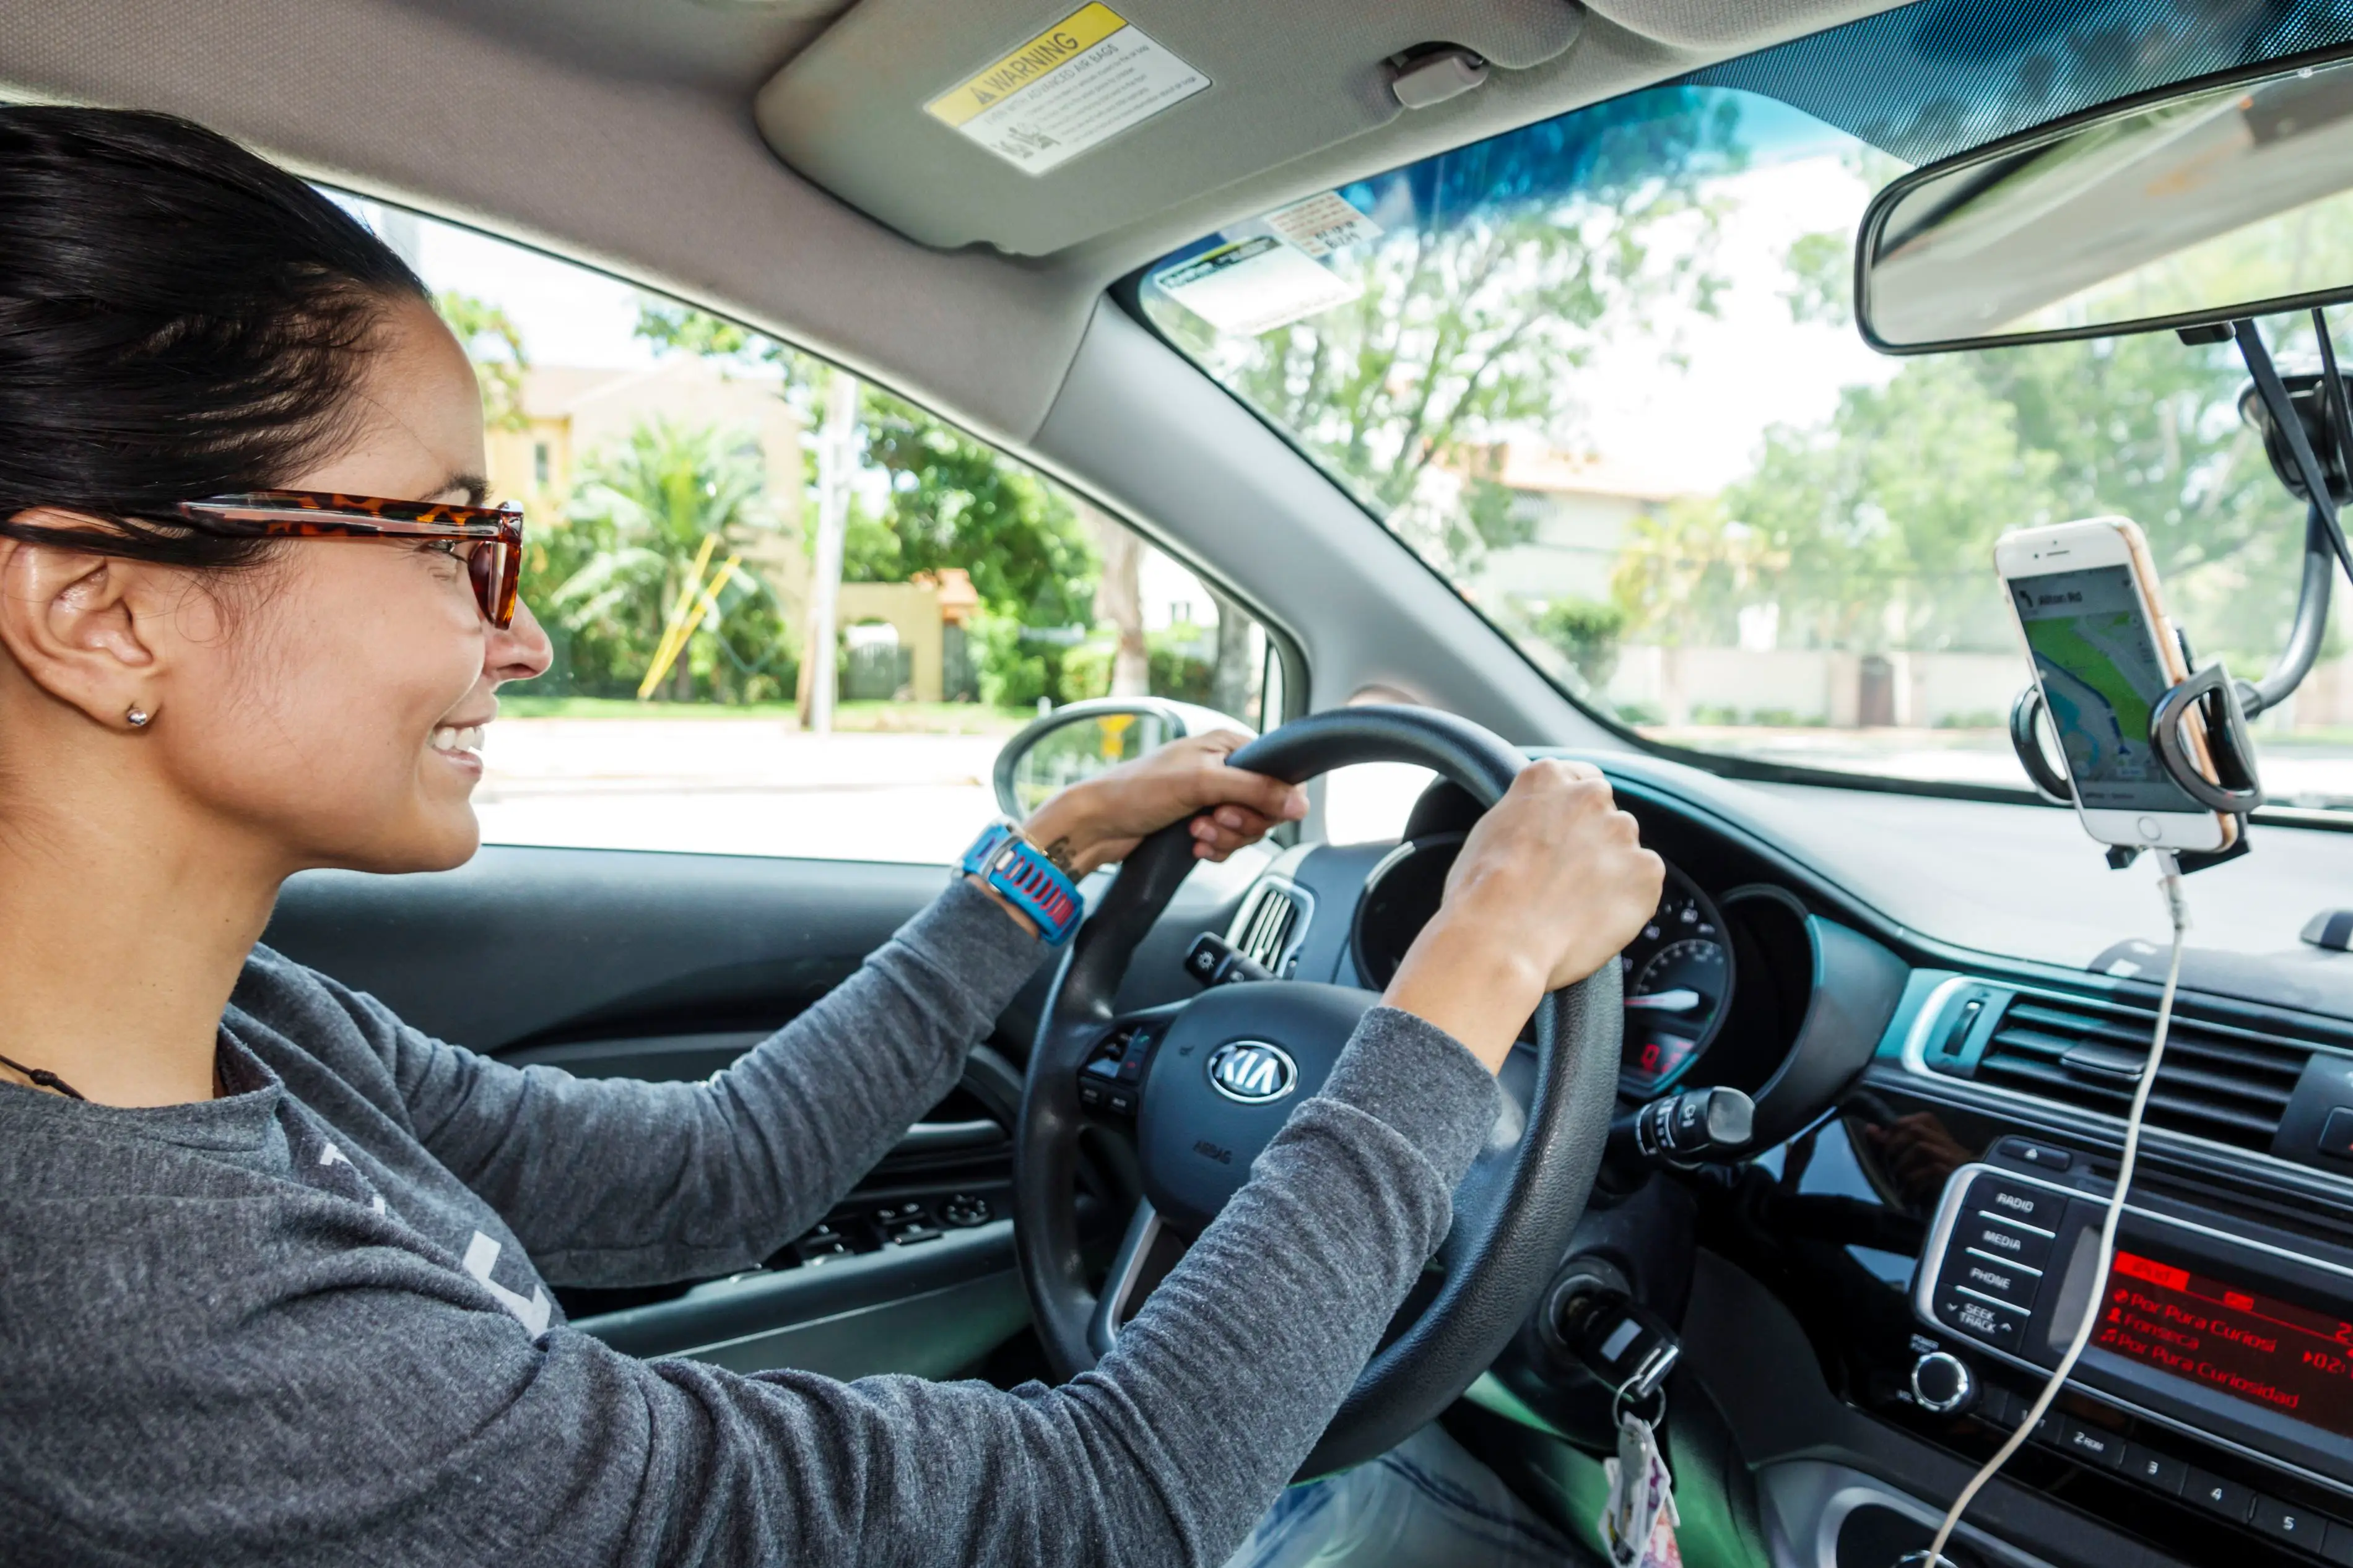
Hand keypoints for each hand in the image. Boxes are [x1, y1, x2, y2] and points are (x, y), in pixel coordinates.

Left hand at [1020, 731, 1306, 877]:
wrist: (1099, 824)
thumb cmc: (1137, 790)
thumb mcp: (1202, 782)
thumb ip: (1254, 789)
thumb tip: (1298, 802)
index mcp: (1227, 745)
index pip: (1276, 773)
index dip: (1271, 799)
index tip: (1251, 810)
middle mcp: (1223, 769)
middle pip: (1265, 806)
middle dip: (1241, 822)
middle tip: (1215, 818)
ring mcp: (1211, 798)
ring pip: (1246, 829)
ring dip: (1224, 837)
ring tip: (1196, 831)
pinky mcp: (1200, 823)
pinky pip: (1228, 843)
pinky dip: (1215, 848)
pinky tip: (1194, 845)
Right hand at [1384, 760, 1662, 1070]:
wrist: (1499, 940)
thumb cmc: (1480, 895)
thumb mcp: (1489, 833)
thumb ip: (1525, 816)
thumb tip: (1534, 830)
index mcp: (1547, 778)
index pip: (1579, 778)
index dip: (1573, 813)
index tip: (1567, 834)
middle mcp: (1589, 796)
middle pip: (1604, 815)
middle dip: (1592, 843)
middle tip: (1565, 881)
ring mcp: (1622, 832)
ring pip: (1624, 852)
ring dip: (1610, 873)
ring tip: (1574, 908)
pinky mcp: (1646, 871)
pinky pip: (1644, 885)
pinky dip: (1628, 903)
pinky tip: (1594, 920)